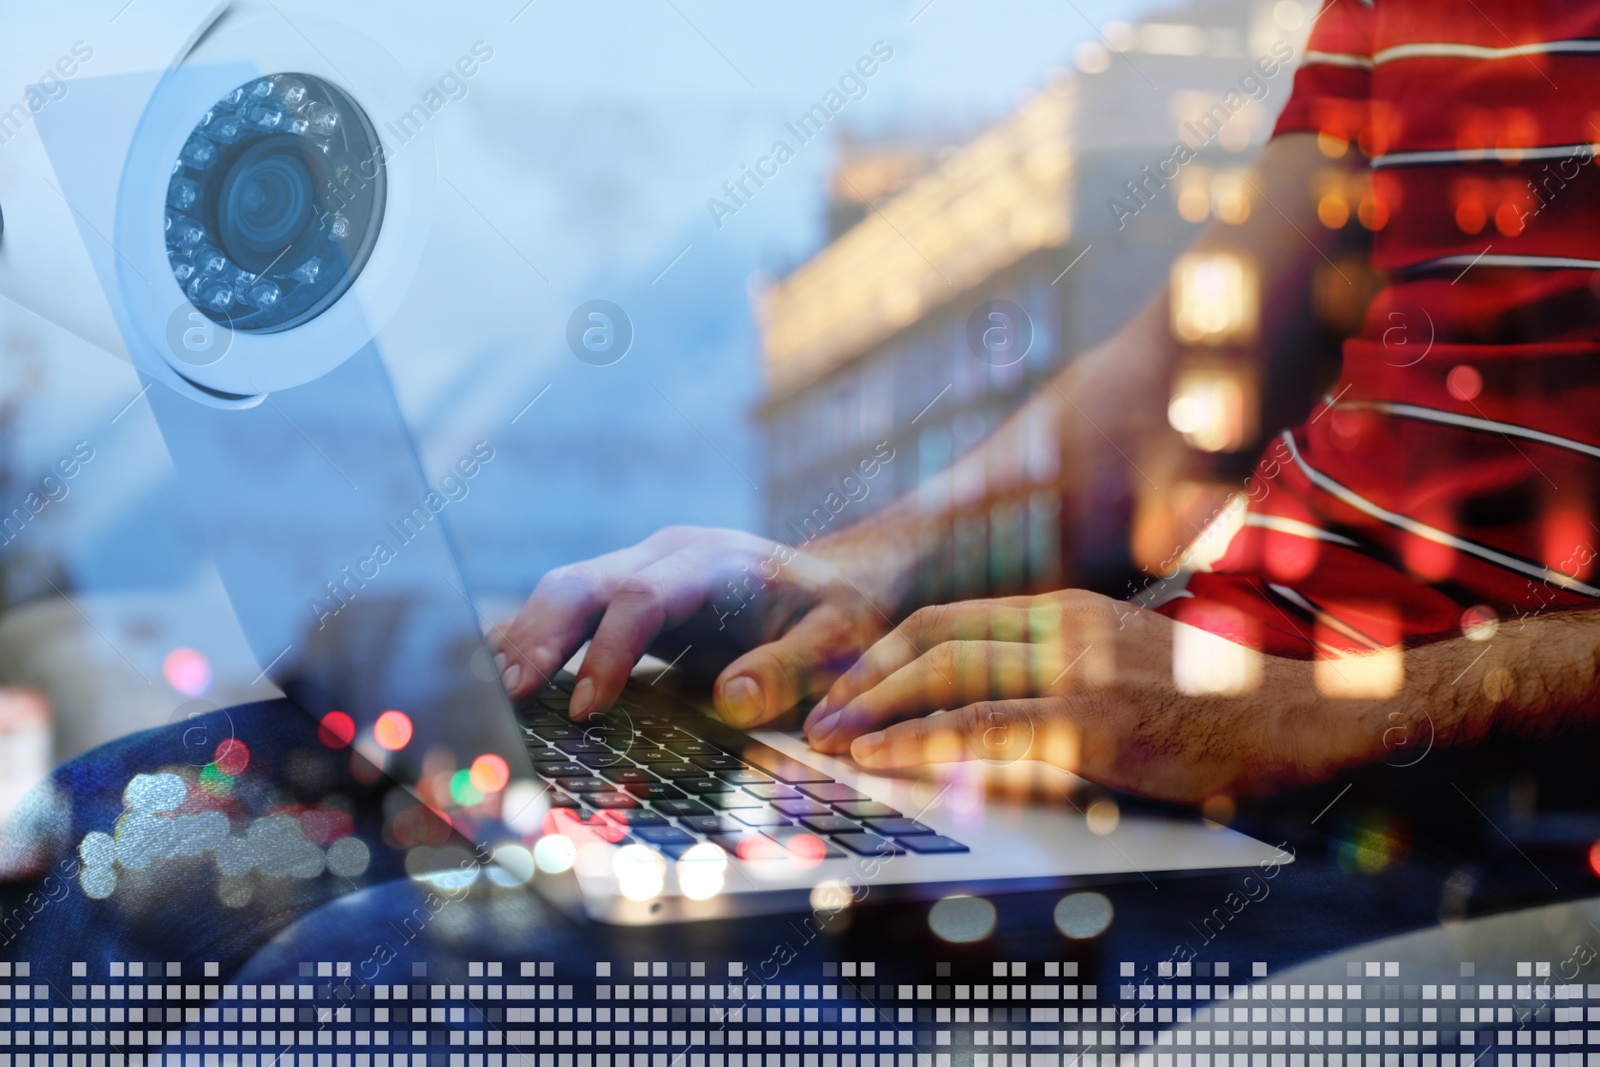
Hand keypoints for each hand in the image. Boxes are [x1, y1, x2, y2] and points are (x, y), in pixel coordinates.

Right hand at [489, 526, 891, 725]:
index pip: (642, 596)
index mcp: (715, 562)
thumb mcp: (840, 643)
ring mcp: (644, 567)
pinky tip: (508, 678)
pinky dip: (538, 639)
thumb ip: (789, 669)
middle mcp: (668, 553)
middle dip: (541, 637)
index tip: (586, 707)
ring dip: (528, 640)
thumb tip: (731, 699)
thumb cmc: (843, 616)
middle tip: (509, 698)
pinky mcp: (631, 591)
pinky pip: (573, 608)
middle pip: (584, 581)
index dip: (608, 650)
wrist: (843, 577)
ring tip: (496, 697)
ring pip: (566, 590)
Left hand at [800, 589, 1371, 802]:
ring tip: (833, 740)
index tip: (844, 687)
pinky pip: (985, 728)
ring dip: (876, 710)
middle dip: (863, 680)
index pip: (947, 621)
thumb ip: (1054, 670)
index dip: (883, 653)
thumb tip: (985, 703)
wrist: (1288, 715)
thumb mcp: (1117, 665)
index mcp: (1062, 611)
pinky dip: (921, 741)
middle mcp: (1061, 628)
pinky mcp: (1092, 721)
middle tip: (818, 718)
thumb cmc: (1203, 703)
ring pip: (948, 677)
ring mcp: (1075, 671)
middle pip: (933, 640)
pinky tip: (884, 757)